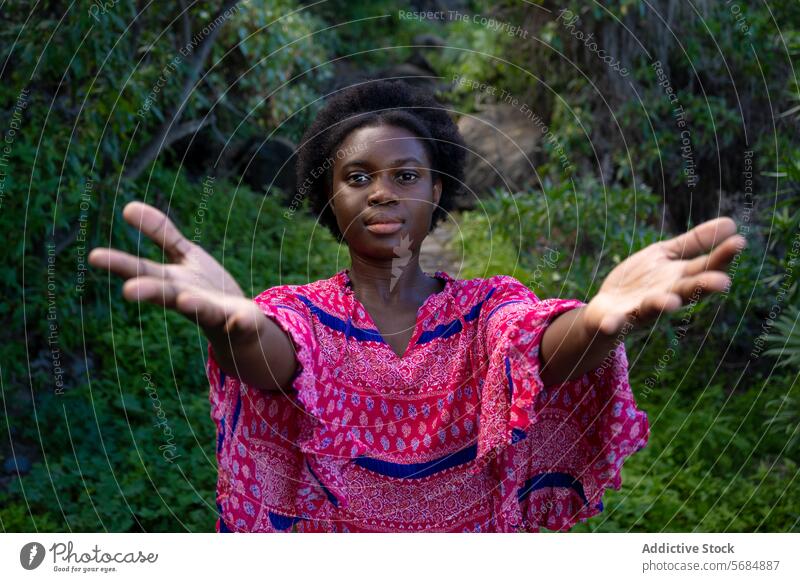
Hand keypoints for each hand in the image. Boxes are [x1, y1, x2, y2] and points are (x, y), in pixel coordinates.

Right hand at [88, 201, 265, 340]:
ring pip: (201, 310)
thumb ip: (162, 234)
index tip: (94, 256)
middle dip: (148, 291)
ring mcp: (214, 313)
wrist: (240, 324)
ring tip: (184, 301)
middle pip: (166, 294)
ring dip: (193, 305)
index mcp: (172, 282)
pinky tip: (241, 319)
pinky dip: (240, 321)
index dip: (120, 264)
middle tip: (127, 290)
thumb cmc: (205, 288)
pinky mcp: (241, 322)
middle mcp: (188, 299)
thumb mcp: (184, 256)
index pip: (143, 271)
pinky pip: (241, 322)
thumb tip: (128, 206)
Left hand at [582, 216, 746, 335]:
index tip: (739, 241)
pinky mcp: (615, 321)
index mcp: (679, 279)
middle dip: (703, 287)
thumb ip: (693, 243)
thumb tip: (731, 222)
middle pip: (687, 291)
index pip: (705, 267)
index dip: (722, 256)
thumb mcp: (665, 255)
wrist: (606, 309)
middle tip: (723, 282)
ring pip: (653, 308)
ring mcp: (640, 310)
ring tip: (670, 302)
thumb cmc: (642, 281)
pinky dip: (613, 324)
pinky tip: (610, 324)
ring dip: (662, 305)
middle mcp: (665, 296)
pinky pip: (615, 324)